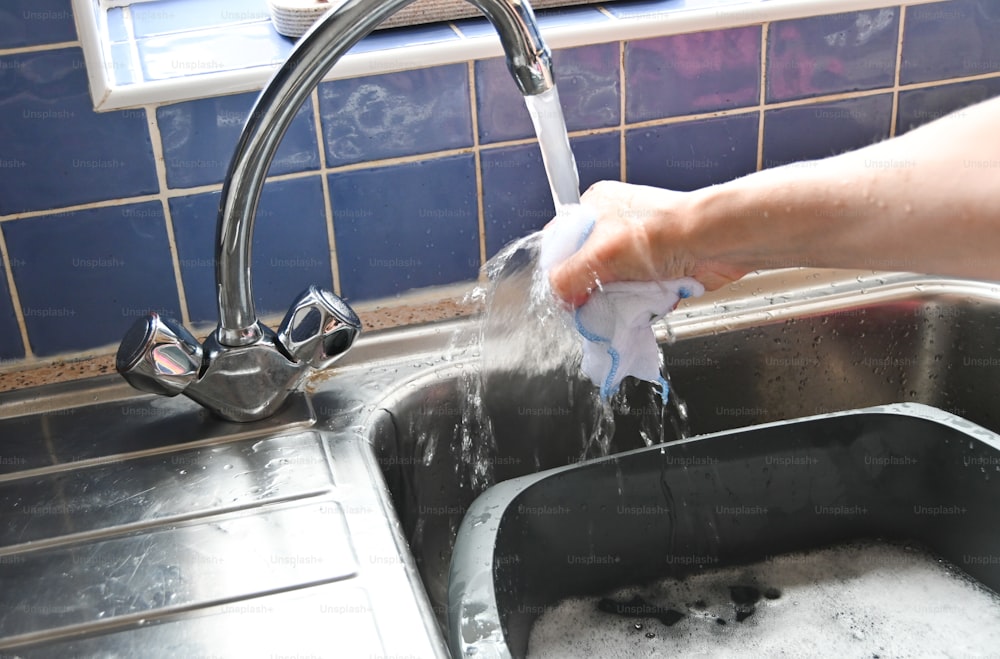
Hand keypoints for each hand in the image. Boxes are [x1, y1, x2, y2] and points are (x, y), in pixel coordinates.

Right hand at [547, 181, 746, 305]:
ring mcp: (638, 249)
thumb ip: (568, 277)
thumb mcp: (600, 253)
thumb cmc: (662, 233)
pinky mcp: (658, 269)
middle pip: (587, 269)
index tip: (564, 294)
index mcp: (595, 206)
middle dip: (592, 290)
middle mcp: (615, 226)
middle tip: (594, 304)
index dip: (560, 271)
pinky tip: (647, 302)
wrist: (715, 243)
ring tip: (627, 301)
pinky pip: (636, 295)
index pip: (561, 243)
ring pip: (612, 287)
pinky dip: (640, 304)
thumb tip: (557, 296)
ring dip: (618, 300)